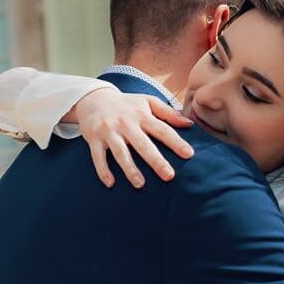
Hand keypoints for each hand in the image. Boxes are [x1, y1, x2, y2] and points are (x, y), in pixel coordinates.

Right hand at [71, 89, 194, 187]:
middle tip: (169, 176)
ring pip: (120, 153)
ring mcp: (109, 131)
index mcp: (142, 115)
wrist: (93, 98)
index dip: (176, 142)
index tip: (189, 154)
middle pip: (143, 144)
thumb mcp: (147, 101)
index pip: (162, 129)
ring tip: (140, 184)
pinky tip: (110, 183)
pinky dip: (103, 170)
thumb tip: (190, 124)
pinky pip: (98, 157)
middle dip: (156, 160)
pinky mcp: (94, 139)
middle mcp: (126, 123)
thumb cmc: (126, 104)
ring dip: (130, 169)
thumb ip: (168, 112)